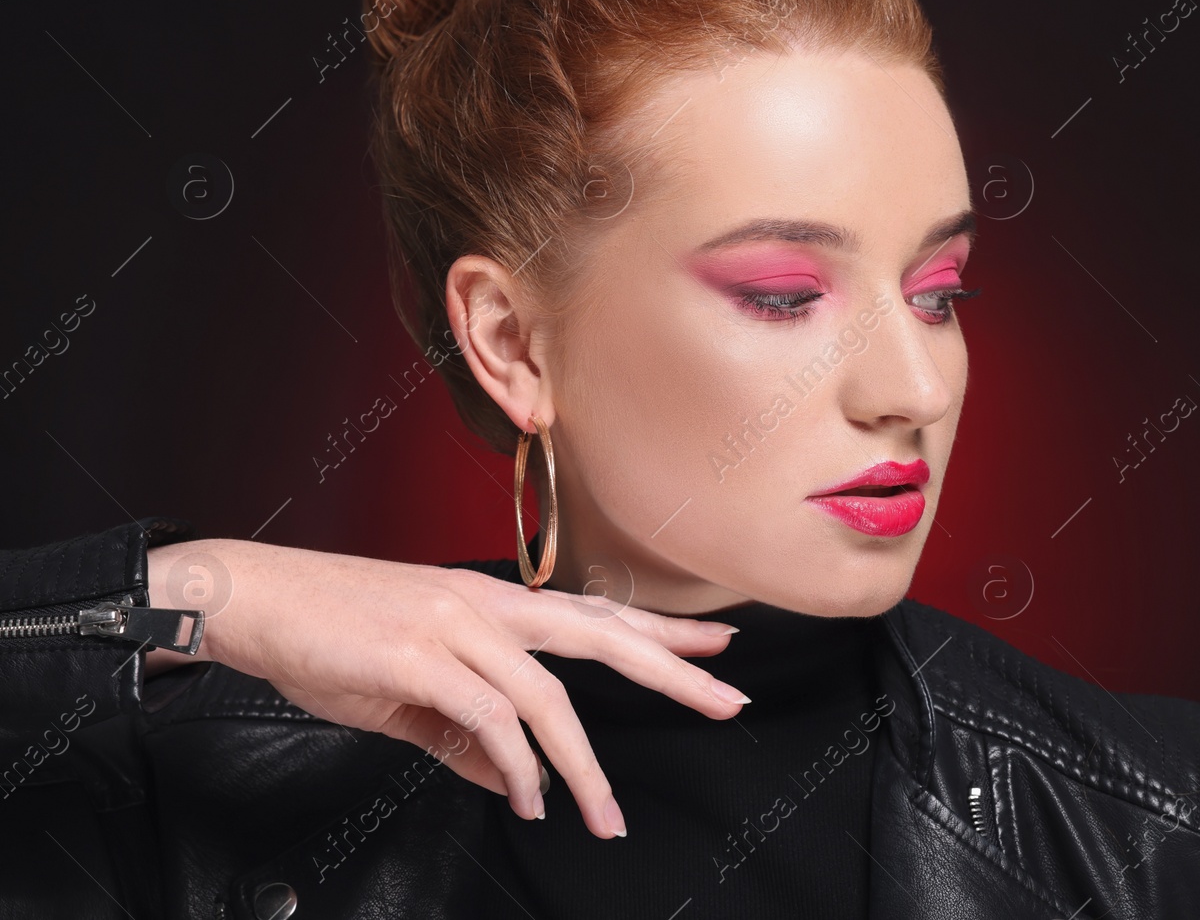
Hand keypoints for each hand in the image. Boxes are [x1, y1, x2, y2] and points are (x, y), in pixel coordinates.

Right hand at [144, 538, 746, 837]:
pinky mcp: (419, 654)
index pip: (595, 614)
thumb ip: (466, 737)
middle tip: (728, 700)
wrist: (252, 600)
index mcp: (491, 602)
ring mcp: (456, 624)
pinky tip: (527, 800)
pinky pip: (489, 718)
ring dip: (582, 767)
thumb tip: (516, 781)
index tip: (716, 645)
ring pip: (548, 696)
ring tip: (604, 818)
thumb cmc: (329, 633)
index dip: (659, 630)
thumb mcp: (411, 691)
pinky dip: (515, 766)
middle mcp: (486, 604)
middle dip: (672, 669)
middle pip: (601, 635)